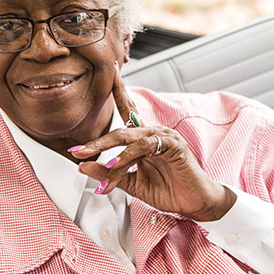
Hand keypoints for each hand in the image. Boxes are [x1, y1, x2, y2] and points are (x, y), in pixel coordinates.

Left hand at [71, 63, 235, 221]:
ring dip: (110, 152)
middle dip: (98, 141)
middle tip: (77, 151)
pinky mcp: (174, 146)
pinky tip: (116, 164)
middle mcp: (155, 132)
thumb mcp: (132, 183)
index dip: (119, 91)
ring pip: (130, 138)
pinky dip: (127, 156)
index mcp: (146, 138)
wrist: (196, 203)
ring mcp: (165, 137)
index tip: (109, 71)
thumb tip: (83, 166)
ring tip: (95, 165)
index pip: (129, 110)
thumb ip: (109, 173)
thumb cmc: (170, 190)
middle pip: (122, 128)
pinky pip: (145, 147)